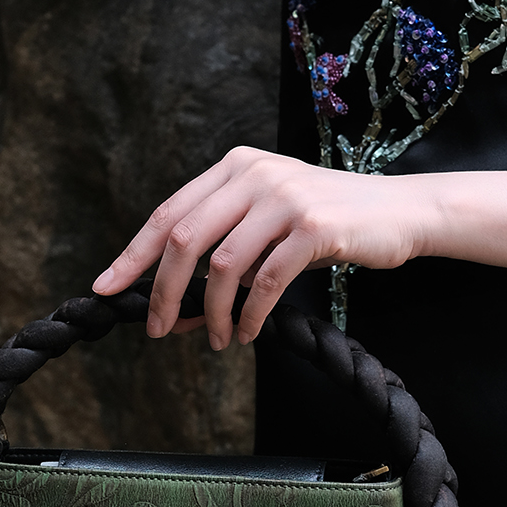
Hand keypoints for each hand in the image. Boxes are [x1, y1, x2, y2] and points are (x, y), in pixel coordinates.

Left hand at [91, 148, 428, 347]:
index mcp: (236, 167)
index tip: (107, 289)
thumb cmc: (329, 227)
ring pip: (223, 265)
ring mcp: (285, 198)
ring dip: (210, 312)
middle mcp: (256, 175)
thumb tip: (170, 310)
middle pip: (185, 238)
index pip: (169, 213)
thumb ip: (223, 258)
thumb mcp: (269, 228)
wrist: (400, 213)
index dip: (133, 254)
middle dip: (162, 290)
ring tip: (215, 339)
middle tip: (156, 329)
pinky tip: (245, 332)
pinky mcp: (315, 227)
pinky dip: (249, 315)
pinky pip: (266, 281)